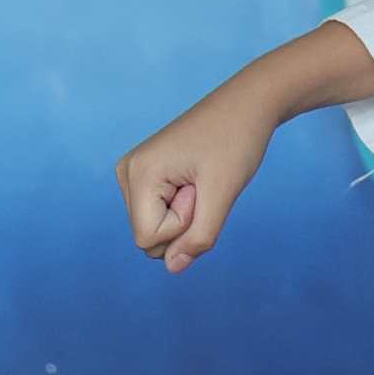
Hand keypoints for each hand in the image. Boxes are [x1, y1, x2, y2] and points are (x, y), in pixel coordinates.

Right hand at [117, 80, 280, 273]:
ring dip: (187, 213)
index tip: (201, 188)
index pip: (148, 240)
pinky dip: (185, 205)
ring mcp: (134, 172)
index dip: (184, 225)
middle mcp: (126, 172)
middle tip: (205, 183)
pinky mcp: (146, 174)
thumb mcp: (223, 195)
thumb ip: (199, 237)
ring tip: (202, 178)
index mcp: (137, 173)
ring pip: (156, 228)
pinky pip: (162, 213)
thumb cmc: (236, 142)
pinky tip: (197, 177)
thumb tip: (172, 269)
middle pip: (149, 237)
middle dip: (184, 221)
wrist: (247, 105)